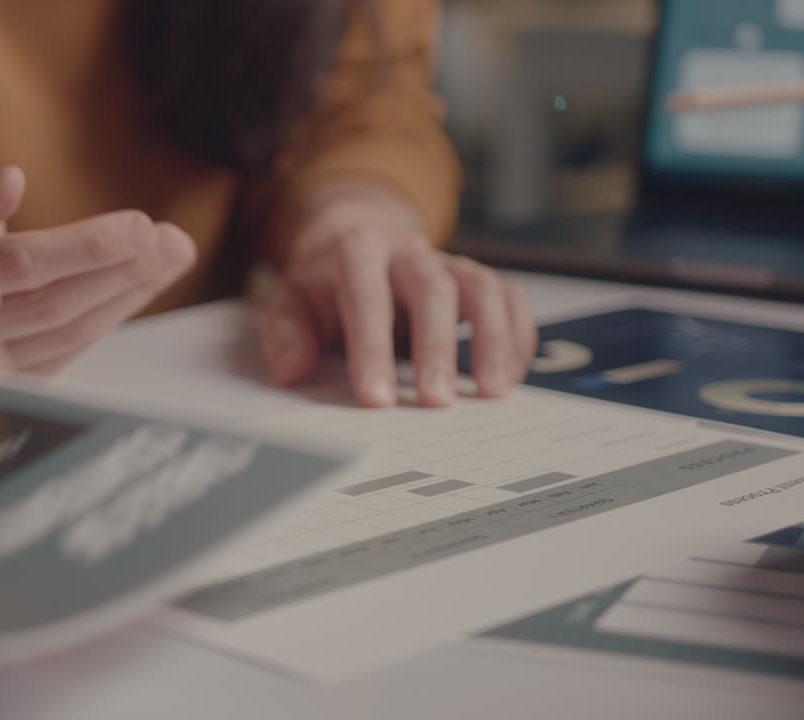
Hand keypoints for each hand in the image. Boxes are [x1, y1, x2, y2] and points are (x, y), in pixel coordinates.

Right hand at [0, 167, 195, 373]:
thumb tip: (11, 179)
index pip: (5, 258)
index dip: (67, 250)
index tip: (133, 236)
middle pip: (43, 300)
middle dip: (109, 264)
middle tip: (161, 235)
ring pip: (57, 333)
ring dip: (122, 293)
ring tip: (171, 253)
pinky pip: (60, 358)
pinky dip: (105, 320)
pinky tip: (140, 290)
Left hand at [259, 178, 536, 407]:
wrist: (354, 235)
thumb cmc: (323, 282)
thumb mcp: (289, 302)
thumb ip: (286, 336)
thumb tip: (291, 373)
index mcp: (357, 251)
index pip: (367, 298)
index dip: (371, 349)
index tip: (376, 400)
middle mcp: (409, 250)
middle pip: (433, 289)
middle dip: (437, 348)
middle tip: (436, 403)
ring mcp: (448, 261)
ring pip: (482, 288)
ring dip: (493, 339)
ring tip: (492, 392)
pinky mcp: (475, 278)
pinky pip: (509, 297)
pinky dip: (517, 335)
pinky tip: (510, 376)